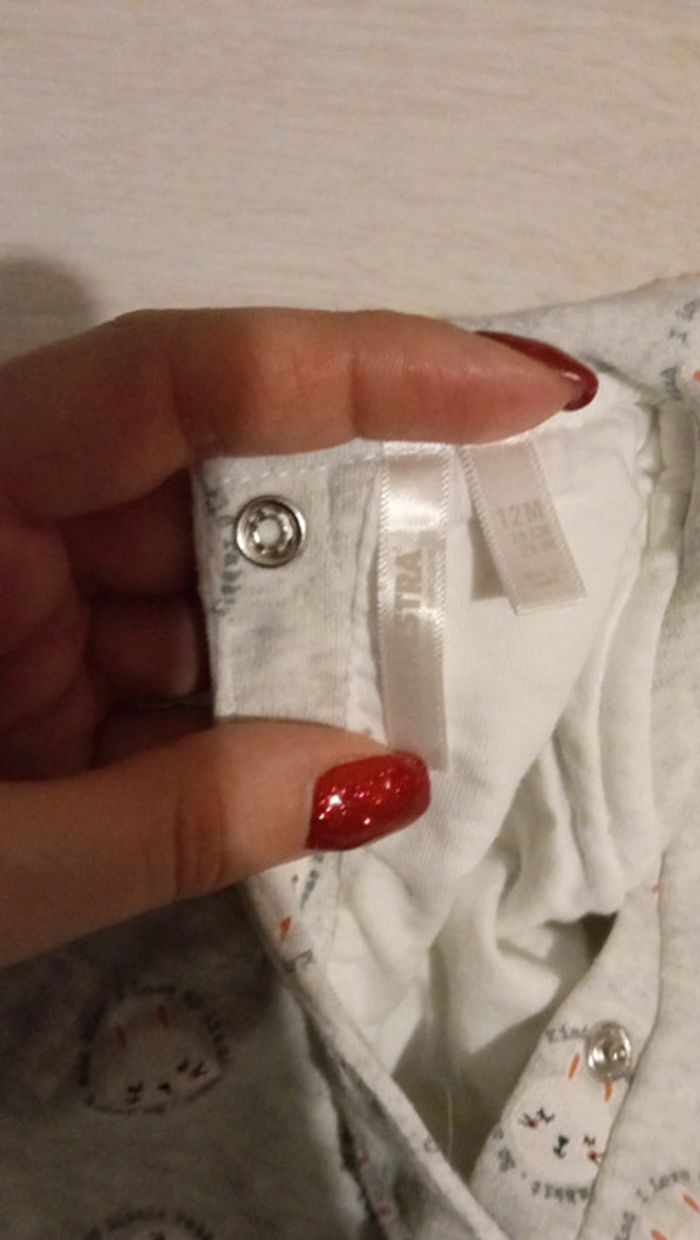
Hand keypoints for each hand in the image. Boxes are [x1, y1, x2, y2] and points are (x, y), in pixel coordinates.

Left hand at [0, 308, 589, 963]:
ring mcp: (11, 594)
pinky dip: (232, 723)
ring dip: (290, 663)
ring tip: (377, 726)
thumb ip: (176, 821)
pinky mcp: (28, 667)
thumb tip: (383, 779)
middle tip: (462, 604)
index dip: (359, 368)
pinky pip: (164, 665)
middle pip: (206, 485)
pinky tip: (285, 772)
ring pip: (199, 587)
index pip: (174, 384)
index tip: (516, 391)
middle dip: (337, 555)